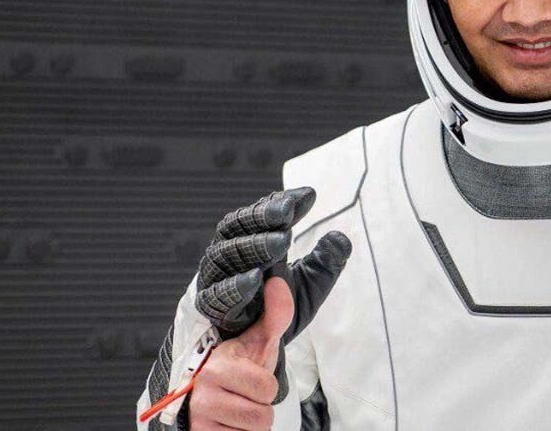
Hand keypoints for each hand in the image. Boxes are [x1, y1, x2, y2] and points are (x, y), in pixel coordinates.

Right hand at [189, 233, 351, 427]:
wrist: (209, 399)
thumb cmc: (238, 369)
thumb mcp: (260, 342)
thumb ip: (275, 315)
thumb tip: (277, 282)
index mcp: (219, 361)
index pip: (266, 387)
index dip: (267, 386)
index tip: (252, 377)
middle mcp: (203, 387)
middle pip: (262, 413)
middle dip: (261, 405)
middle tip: (246, 394)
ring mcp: (199, 413)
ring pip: (254, 428)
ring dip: (251, 422)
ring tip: (238, 406)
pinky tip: (228, 423)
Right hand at [193, 187, 351, 402]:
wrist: (254, 352)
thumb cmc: (276, 309)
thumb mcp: (308, 286)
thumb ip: (324, 263)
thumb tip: (340, 238)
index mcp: (248, 243)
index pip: (258, 215)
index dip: (279, 203)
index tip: (306, 197)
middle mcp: (227, 255)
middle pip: (235, 228)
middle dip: (261, 218)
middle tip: (289, 215)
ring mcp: (214, 280)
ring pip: (225, 256)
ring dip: (252, 247)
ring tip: (281, 243)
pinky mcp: (209, 309)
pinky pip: (216, 295)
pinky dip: (235, 286)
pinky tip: (256, 279)